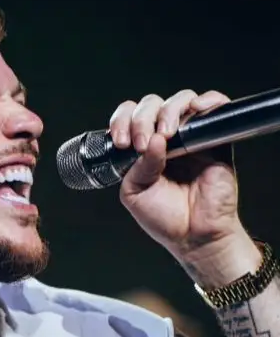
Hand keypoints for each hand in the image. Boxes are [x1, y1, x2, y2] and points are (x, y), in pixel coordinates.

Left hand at [111, 89, 244, 262]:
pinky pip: (215, 107)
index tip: (121, 141)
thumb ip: (137, 166)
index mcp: (141, 148)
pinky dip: (209, 100)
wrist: (195, 236)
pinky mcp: (215, 139)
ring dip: (169, 111)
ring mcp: (191, 136)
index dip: (122, 121)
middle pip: (152, 104)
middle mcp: (165, 138)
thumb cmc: (165, 218)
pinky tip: (197, 110)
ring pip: (181, 100)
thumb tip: (153, 140)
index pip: (129, 117)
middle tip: (142, 143)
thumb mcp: (135, 193)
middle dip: (142, 118)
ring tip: (166, 134)